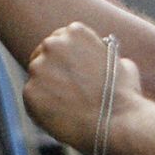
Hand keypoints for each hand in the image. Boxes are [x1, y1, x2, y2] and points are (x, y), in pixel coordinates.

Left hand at [23, 22, 143, 153]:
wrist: (117, 123)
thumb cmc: (125, 95)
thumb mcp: (122, 63)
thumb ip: (105, 57)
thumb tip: (106, 58)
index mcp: (74, 31)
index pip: (59, 40)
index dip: (65, 58)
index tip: (70, 72)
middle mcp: (52, 44)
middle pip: (43, 55)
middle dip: (51, 71)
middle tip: (64, 91)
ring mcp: (38, 67)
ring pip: (36, 78)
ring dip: (46, 90)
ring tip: (66, 108)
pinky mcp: (30, 91)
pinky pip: (32, 99)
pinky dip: (41, 109)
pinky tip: (60, 117)